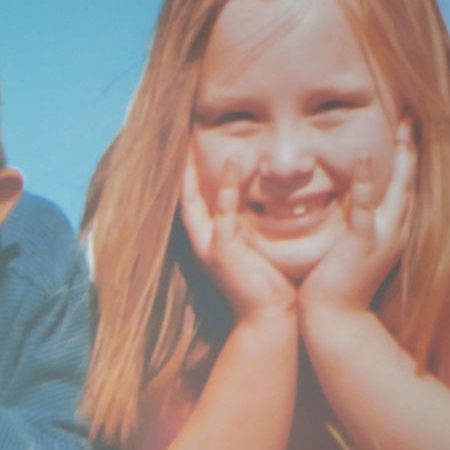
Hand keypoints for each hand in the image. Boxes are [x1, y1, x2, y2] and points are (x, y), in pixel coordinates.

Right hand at [180, 150, 296, 322]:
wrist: (270, 316)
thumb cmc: (270, 282)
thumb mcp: (259, 245)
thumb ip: (255, 222)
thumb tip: (270, 195)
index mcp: (210, 239)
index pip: (193, 199)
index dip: (189, 173)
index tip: (192, 143)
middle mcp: (203, 241)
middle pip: (183, 197)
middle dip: (180, 167)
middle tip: (180, 132)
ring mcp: (210, 246)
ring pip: (195, 200)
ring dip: (192, 170)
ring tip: (193, 139)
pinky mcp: (223, 251)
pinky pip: (223, 212)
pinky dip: (225, 187)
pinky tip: (232, 163)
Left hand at [299, 119, 415, 317]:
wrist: (333, 318)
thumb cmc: (336, 285)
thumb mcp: (351, 246)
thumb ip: (355, 223)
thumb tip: (348, 202)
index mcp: (393, 230)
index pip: (405, 187)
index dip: (407, 157)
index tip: (405, 128)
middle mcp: (395, 230)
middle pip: (409, 180)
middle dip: (411, 147)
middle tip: (410, 114)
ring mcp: (381, 236)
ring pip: (397, 188)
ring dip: (401, 155)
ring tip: (403, 124)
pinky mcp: (361, 244)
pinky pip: (364, 208)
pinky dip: (365, 182)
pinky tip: (364, 157)